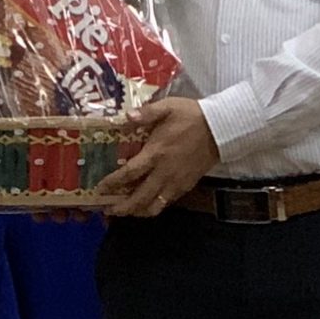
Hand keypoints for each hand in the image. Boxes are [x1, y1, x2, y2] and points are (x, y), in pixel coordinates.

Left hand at [94, 97, 218, 217]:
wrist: (220, 128)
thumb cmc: (191, 116)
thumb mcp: (168, 106)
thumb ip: (146, 113)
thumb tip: (125, 117)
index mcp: (156, 153)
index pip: (130, 173)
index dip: (113, 183)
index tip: (99, 188)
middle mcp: (164, 172)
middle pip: (139, 198)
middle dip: (122, 207)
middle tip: (107, 210)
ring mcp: (176, 182)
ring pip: (153, 206)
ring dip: (137, 211)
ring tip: (125, 211)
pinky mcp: (186, 186)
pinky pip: (166, 203)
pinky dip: (153, 207)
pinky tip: (146, 204)